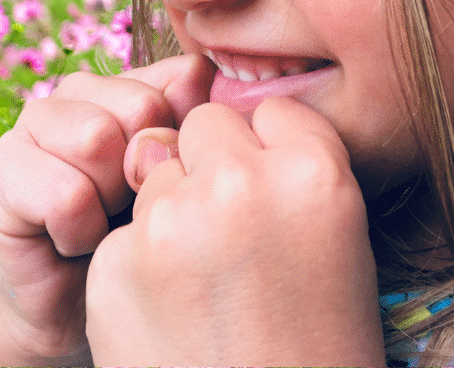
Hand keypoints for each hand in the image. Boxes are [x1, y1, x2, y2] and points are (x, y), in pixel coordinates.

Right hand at [0, 54, 214, 366]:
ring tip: (102, 223)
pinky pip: (66, 194)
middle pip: (138, 108)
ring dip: (110, 202)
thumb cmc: (136, 237)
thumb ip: (190, 120)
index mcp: (122, 84)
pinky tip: (72, 243)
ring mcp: (32, 124)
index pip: (176, 84)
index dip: (183, 150)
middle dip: (146, 175)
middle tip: (130, 209)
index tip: (168, 187)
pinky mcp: (1, 170)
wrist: (82, 308)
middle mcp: (74, 92)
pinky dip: (79, 233)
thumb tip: (202, 68)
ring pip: (97, 140)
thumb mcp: (177, 180)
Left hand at [85, 96, 385, 367]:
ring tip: (201, 288)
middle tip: (228, 237)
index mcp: (315, 178)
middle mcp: (241, 183)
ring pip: (155, 170)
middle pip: (203, 126)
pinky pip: (123, 230)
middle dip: (207, 166)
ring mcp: (172, 220)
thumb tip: (221, 122)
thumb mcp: (337, 249)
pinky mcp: (116, 260)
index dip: (265, 149)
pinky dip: (135, 262)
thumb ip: (286, 173)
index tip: (268, 189)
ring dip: (168, 211)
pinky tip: (167, 314)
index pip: (271, 109)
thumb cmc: (313, 351)